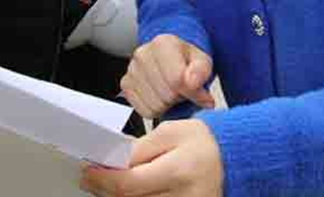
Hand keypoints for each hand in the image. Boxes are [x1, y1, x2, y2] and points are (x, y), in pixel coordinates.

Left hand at [80, 120, 223, 196]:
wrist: (236, 160)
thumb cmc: (204, 142)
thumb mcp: (171, 132)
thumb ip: (141, 148)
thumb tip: (112, 162)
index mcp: (180, 170)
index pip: (130, 183)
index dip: (103, 179)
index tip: (87, 172)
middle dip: (106, 190)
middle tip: (91, 179)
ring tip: (109, 185)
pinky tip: (128, 193)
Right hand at [120, 35, 214, 118]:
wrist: (172, 60)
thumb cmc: (186, 61)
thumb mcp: (202, 62)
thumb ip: (201, 71)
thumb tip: (192, 83)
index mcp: (163, 43)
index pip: (177, 79)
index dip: (192, 92)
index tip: (200, 93)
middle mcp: (143, 54)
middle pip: (167, 94)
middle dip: (179, 96)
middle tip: (182, 88)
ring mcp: (131, 70)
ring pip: (155, 105)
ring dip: (168, 104)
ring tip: (171, 90)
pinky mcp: (126, 85)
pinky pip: (144, 111)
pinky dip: (155, 108)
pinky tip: (160, 95)